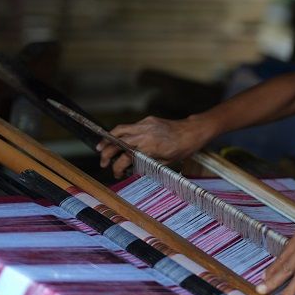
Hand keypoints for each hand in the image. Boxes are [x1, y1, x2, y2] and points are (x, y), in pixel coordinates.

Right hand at [97, 115, 213, 178]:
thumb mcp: (164, 163)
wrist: (192, 132)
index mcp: (148, 147)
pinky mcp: (147, 120)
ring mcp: (144, 124)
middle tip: (103, 163)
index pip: (125, 158)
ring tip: (101, 147)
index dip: (117, 168)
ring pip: (119, 130)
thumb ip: (146, 164)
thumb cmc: (182, 149)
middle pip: (117, 142)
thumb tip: (132, 170)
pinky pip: (130, 126)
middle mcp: (144, 134)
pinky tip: (118, 140)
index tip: (116, 174)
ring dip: (108, 139)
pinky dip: (121, 133)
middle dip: (107, 153)